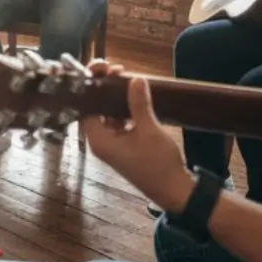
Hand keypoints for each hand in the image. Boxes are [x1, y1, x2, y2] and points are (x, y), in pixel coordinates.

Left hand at [79, 61, 194, 211]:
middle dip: (104, 88)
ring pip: (107, 114)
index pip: (85, 107)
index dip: (92, 86)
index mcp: (99, 141)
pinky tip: (134, 95)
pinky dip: (123, 108)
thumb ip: (139, 104)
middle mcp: (101, 143)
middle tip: (117, 70)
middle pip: (95, 109)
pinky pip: (118, 122)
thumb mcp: (149, 130)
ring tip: (126, 77)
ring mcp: (112, 145)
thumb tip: (135, 79)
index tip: (103, 70)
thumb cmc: (159, 164)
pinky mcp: (124, 146)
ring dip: (115, 97)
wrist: (175, 191)